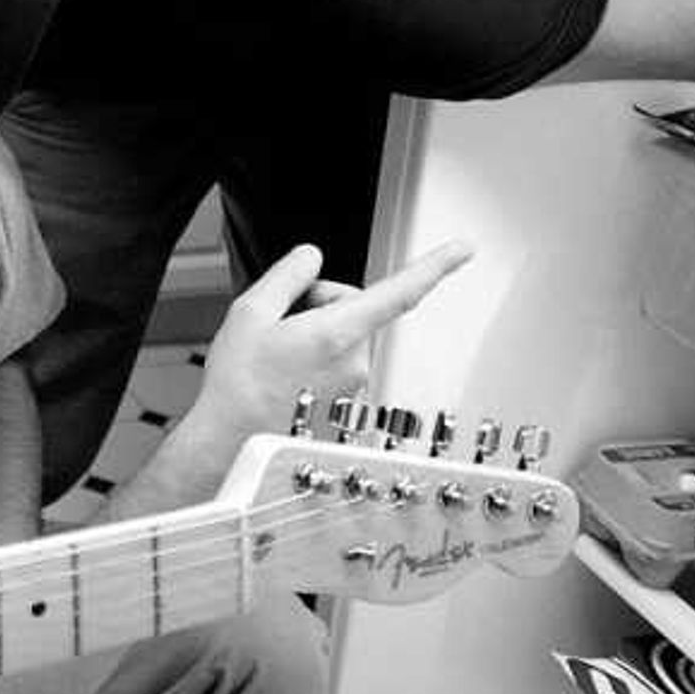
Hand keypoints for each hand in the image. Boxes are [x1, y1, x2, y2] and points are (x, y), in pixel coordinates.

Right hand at [191, 239, 475, 424]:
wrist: (232, 443)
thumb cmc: (238, 386)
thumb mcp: (250, 312)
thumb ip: (287, 275)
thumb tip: (311, 259)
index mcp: (335, 333)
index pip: (398, 291)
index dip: (435, 266)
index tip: (463, 250)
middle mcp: (354, 361)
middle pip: (354, 305)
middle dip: (321, 302)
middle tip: (281, 323)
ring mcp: (353, 384)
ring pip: (346, 333)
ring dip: (318, 331)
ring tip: (278, 354)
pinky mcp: (347, 402)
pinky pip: (339, 360)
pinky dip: (317, 356)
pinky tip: (286, 372)